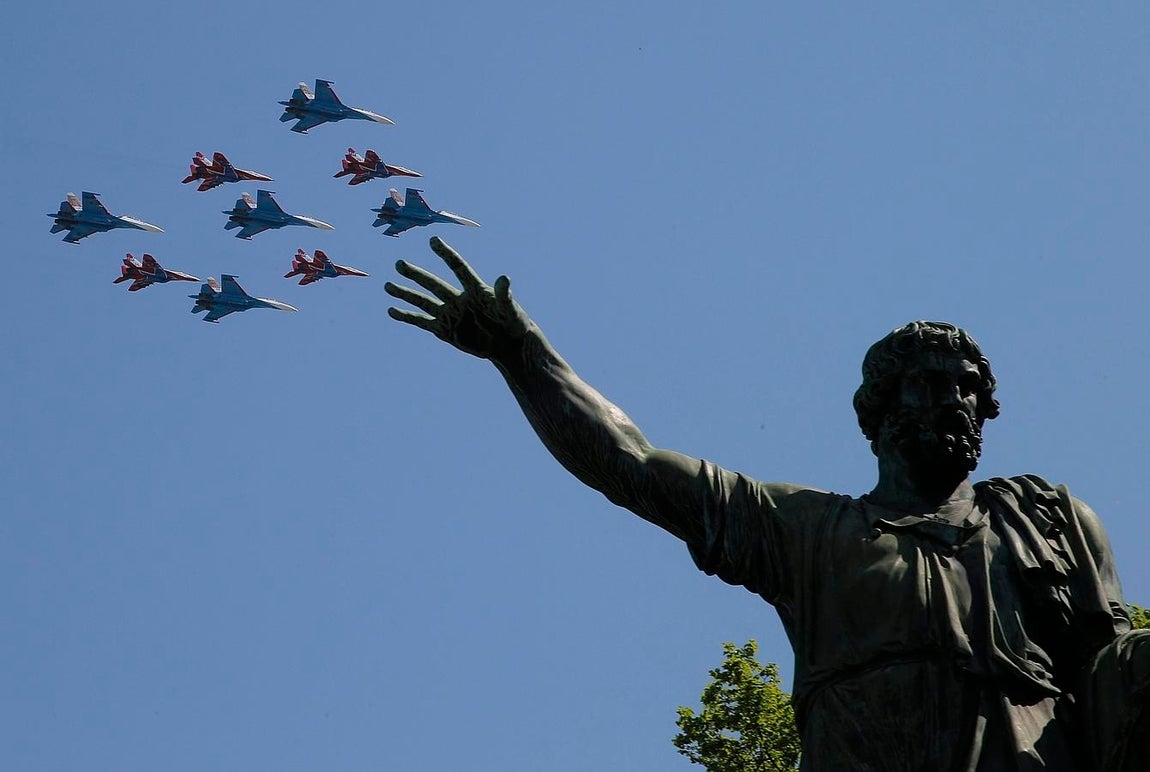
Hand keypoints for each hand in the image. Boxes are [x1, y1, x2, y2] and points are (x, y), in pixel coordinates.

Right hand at [386, 236, 529, 359]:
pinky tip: (392, 311)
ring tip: (387, 285)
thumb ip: (504, 294)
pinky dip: (407, 316)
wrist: (508, 343)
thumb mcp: (510, 309)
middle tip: (399, 264)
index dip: (447, 255)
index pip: (458, 268)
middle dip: (416, 275)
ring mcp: (450, 313)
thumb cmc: (513, 322)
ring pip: (424, 301)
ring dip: (406, 293)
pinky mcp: (445, 329)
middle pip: (434, 284)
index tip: (434, 240)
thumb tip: (504, 278)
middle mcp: (459, 298)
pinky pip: (422, 322)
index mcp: (475, 289)